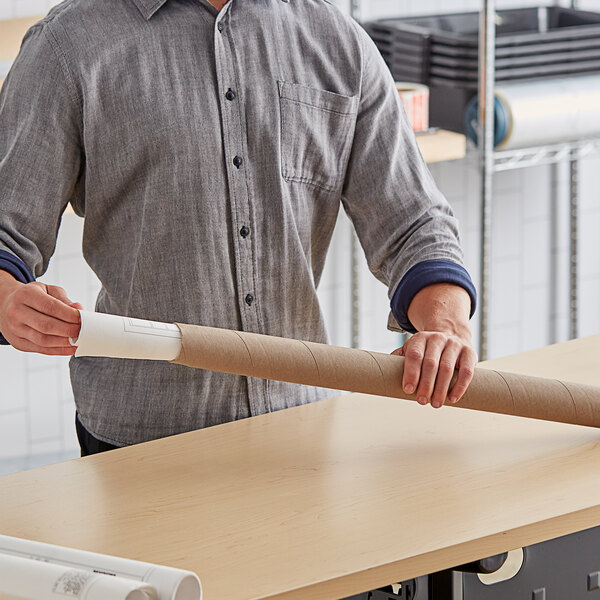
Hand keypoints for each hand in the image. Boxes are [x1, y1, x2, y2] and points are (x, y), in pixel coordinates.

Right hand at [0, 271, 82, 355]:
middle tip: (83, 330)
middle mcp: (16, 313)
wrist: (5, 304)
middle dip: (69, 330)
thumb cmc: (32, 296)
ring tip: (79, 340)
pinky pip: (41, 349)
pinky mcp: (18, 343)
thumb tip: (79, 309)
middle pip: (46, 326)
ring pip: (43, 340)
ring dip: (65, 343)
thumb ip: (63, 300)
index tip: (82, 318)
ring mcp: (15, 330)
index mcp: (25, 295)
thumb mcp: (47, 290)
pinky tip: (71, 348)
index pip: (50, 307)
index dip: (69, 315)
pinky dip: (59, 351)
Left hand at [392, 282, 476, 408]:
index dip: (411, 373)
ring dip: (441, 389)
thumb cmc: (427, 349)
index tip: (408, 390)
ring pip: (447, 368)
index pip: (414, 355)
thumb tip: (381, 374)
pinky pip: (466, 371)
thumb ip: (399, 359)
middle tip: (421, 402)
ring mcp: (454, 344)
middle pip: (431, 364)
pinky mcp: (469, 352)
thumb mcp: (412, 348)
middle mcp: (437, 339)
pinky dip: (460, 386)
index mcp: (420, 338)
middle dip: (425, 385)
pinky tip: (452, 399)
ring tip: (435, 404)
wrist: (451, 333)